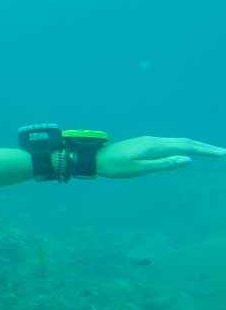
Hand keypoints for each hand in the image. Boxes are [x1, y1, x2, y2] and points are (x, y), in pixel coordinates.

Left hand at [97, 137, 224, 178]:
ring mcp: (150, 141)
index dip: (205, 150)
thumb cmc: (115, 167)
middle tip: (222, 153)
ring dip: (195, 146)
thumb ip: (164, 164)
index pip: (187, 147)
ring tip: (209, 152)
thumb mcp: (140, 169)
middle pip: (185, 142)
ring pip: (178, 142)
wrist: (96, 158)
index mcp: (155, 146)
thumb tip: (188, 160)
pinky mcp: (146, 144)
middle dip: (205, 147)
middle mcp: (155, 140)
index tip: (222, 154)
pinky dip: (183, 146)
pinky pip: (170, 144)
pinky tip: (186, 151)